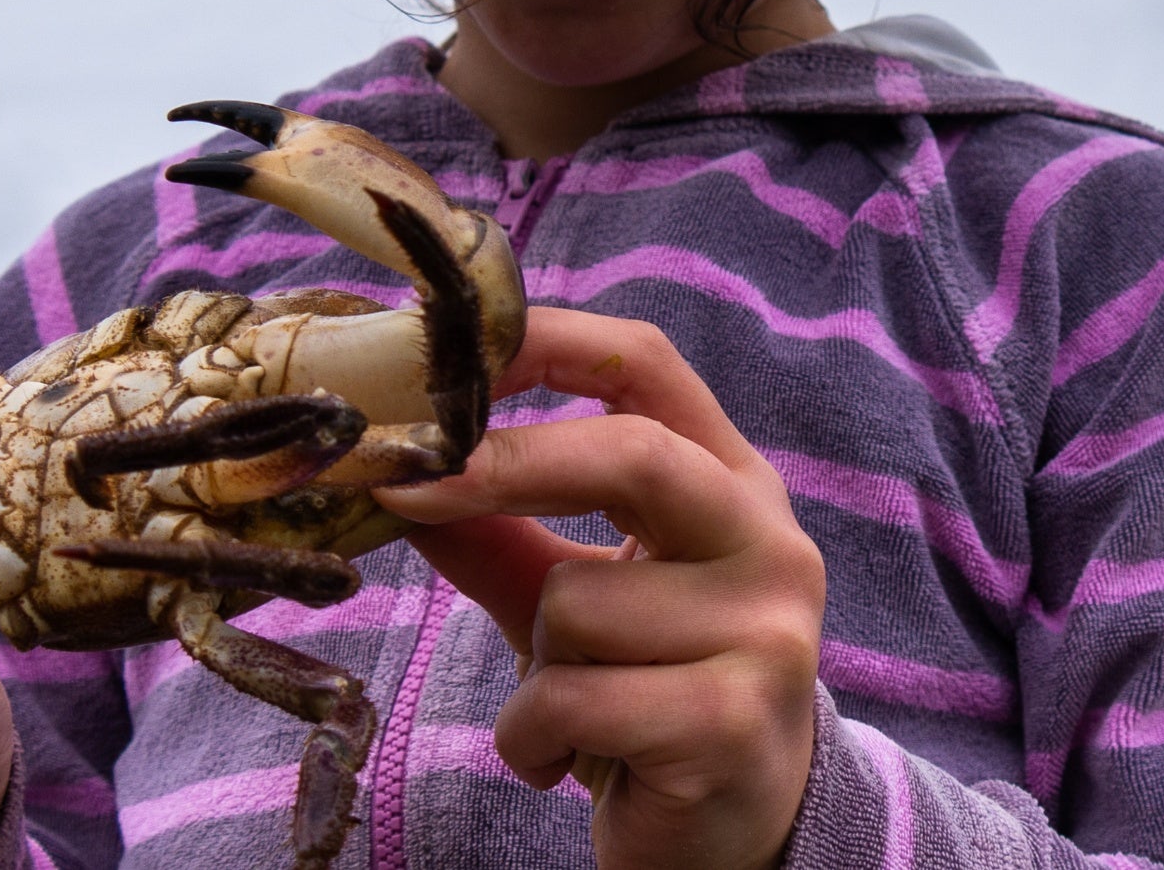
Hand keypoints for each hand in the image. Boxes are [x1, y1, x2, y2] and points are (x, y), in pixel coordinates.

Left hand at [376, 308, 825, 869]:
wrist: (736, 835)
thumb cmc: (650, 697)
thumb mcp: (575, 601)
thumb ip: (501, 533)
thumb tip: (394, 469)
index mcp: (732, 485)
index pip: (647, 367)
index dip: (546, 343)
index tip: (449, 357)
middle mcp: (769, 541)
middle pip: (633, 452)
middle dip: (506, 466)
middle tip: (405, 487)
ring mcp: (765, 631)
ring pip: (576, 601)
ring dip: (533, 664)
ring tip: (571, 709)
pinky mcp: (732, 720)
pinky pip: (571, 697)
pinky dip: (532, 737)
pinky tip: (565, 761)